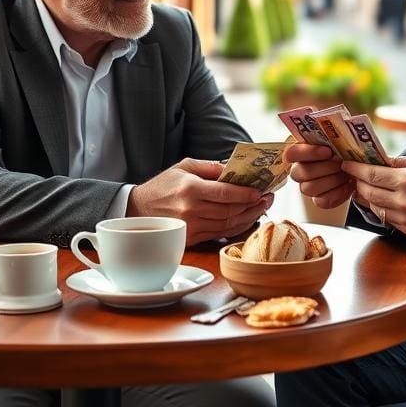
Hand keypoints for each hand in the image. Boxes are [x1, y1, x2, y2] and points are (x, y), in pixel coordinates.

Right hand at [127, 158, 272, 244]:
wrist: (137, 210)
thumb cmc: (163, 186)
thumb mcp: (184, 167)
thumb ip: (211, 167)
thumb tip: (236, 169)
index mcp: (190, 189)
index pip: (225, 193)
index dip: (246, 194)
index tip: (261, 190)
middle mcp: (191, 210)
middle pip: (230, 210)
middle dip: (253, 205)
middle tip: (268, 197)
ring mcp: (191, 227)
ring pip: (228, 224)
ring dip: (249, 217)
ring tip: (262, 207)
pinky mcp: (191, 239)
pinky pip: (221, 234)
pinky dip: (237, 227)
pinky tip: (247, 218)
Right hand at [286, 143, 353, 208]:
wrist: (356, 169)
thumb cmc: (344, 151)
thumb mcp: (338, 140)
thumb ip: (332, 137)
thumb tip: (337, 128)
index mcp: (301, 151)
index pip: (291, 153)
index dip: (307, 153)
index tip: (328, 151)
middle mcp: (299, 169)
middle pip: (299, 172)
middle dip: (325, 167)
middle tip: (341, 163)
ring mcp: (306, 186)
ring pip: (309, 188)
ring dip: (331, 180)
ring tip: (346, 174)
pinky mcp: (318, 199)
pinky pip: (321, 201)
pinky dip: (337, 193)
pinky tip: (347, 185)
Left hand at [341, 155, 405, 236]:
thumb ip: (394, 162)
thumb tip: (373, 159)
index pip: (372, 175)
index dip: (356, 170)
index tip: (346, 164)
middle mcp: (403, 202)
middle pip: (368, 193)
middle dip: (358, 183)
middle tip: (353, 175)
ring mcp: (405, 219)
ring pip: (374, 208)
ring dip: (366, 197)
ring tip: (364, 187)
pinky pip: (385, 218)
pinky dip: (379, 209)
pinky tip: (379, 200)